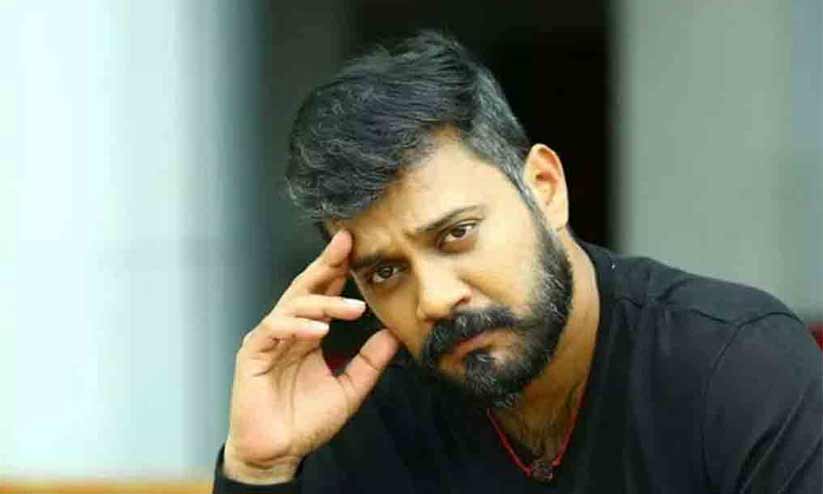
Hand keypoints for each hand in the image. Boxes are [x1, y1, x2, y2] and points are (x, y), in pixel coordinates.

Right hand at [223, 230, 399, 483]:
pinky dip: (297, 326)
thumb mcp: (349, 389)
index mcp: (308, 335)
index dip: (338, 270)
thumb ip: (369, 362)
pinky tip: (318, 331)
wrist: (278, 452)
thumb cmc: (306, 422)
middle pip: (306, 287)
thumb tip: (392, 335)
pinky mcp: (252, 354)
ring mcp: (268, 339)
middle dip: (326, 264)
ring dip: (324, 303)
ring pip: (294, 305)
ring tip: (353, 309)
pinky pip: (274, 329)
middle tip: (346, 244)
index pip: (323, 293)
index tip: (358, 247)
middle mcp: (287, 331)